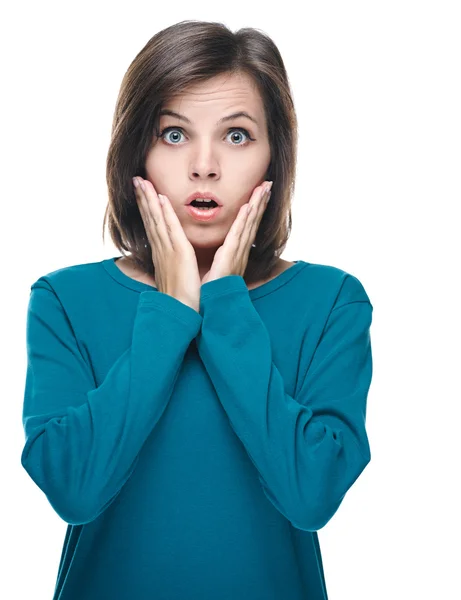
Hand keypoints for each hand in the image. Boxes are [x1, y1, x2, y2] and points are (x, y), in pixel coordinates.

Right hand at [133, 177, 201, 312]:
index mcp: (161, 254)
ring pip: (155, 219)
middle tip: (136, 179)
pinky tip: (160, 198)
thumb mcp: (174, 276)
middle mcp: (161, 249)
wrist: (180, 312)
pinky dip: (164, 213)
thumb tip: (172, 261)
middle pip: (149, 218)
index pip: (152, 226)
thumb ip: (172, 265)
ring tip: (141, 182)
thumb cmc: (180, 298)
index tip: (142, 192)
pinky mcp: (179, 253)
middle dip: (142, 198)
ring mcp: (168, 250)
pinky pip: (170, 229)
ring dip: (148, 199)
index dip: (146, 208)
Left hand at [200, 181, 272, 284]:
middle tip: (267, 183)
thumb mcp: (217, 270)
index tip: (259, 192)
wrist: (212, 310)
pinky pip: (238, 237)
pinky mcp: (230, 259)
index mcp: (235, 253)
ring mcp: (237, 255)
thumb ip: (220, 259)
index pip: (247, 226)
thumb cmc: (212, 292)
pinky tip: (248, 208)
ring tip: (263, 189)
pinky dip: (244, 222)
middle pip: (252, 222)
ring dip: (257, 206)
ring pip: (249, 225)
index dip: (254, 209)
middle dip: (261, 202)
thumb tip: (220, 252)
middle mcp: (240, 252)